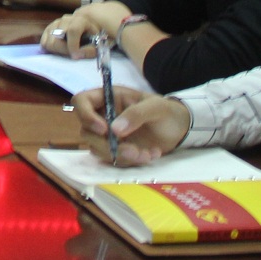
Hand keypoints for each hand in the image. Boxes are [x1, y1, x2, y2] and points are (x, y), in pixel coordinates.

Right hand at [39, 3, 126, 57]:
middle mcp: (65, 19)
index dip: (73, 46)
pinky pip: (44, 41)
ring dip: (57, 50)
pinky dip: (50, 49)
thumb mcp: (100, 40)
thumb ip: (92, 49)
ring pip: (49, 41)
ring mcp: (56, 23)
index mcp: (80, 19)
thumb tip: (80, 55)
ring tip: (68, 53)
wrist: (93, 23)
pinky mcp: (49, 28)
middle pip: (56, 38)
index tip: (76, 56)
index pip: (73, 31)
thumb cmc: (97, 33)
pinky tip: (60, 50)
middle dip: (64, 51)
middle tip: (73, 56)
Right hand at [72, 87, 189, 164]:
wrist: (179, 129)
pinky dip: (131, 161)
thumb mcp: (156, 106)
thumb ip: (136, 114)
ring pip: (98, 149)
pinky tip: (150, 155)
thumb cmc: (166, 111)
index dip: (85, 115)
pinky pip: (113, 159)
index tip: (104, 129)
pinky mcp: (116, 150)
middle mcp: (103, 116)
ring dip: (121, 156)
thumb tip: (114, 130)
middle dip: (107, 145)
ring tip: (147, 154)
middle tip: (132, 150)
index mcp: (109, 98)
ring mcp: (108, 135)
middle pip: (86, 131)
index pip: (81, 101)